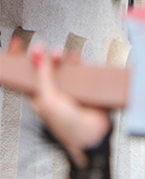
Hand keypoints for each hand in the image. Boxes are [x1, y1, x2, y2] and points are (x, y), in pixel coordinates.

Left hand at [9, 37, 109, 167]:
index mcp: (37, 95)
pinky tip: (80, 61)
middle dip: (44, 54)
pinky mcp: (87, 87)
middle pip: (45, 65)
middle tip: (47, 50)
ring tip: (64, 56)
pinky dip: (81, 63)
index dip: (18, 58)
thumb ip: (43, 77)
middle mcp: (53, 90)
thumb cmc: (67, 126)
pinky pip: (83, 70)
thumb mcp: (48, 99)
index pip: (24, 73)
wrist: (93, 135)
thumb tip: (38, 55)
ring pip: (64, 65)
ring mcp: (70, 88)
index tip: (17, 42)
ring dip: (63, 56)